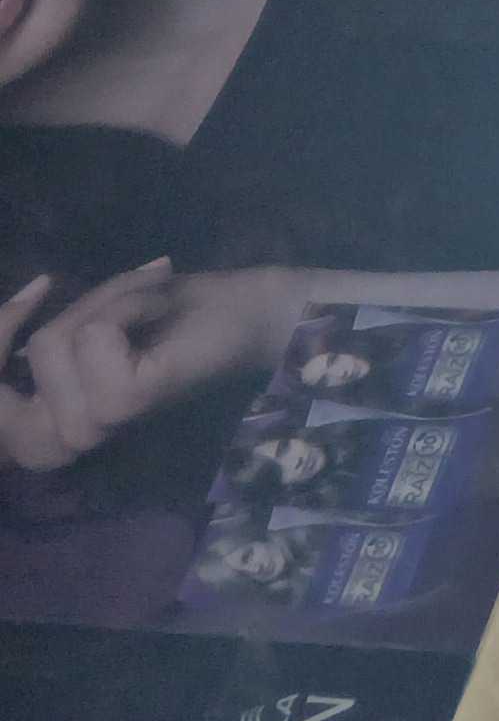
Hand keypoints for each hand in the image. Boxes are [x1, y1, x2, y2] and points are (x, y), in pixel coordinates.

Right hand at [0, 263, 175, 469]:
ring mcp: (98, 423)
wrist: (252, 311)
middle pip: (24, 359)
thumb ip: (50, 334)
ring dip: (103, 305)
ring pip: (49, 347)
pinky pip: (91, 335)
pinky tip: (162, 309)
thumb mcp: (96, 319)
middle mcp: (74, 432)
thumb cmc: (181, 314)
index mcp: (62, 418)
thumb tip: (27, 312)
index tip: (37, 288)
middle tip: (132, 297)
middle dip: (68, 316)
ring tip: (151, 306)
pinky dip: (126, 304)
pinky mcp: (122, 403)